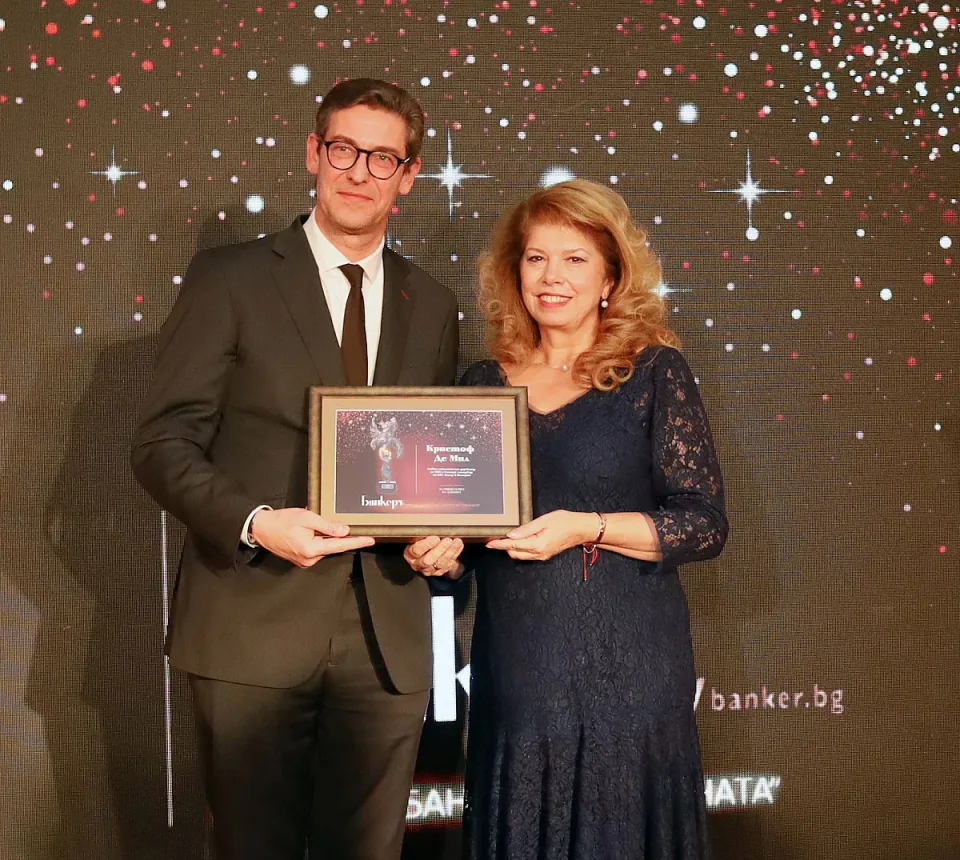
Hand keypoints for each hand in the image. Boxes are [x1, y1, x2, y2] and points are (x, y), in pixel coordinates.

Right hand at [251, 507, 373, 567]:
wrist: (261, 529)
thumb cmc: (281, 521)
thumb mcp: (306, 517)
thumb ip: (327, 525)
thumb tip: (344, 531)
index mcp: (311, 549)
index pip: (340, 545)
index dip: (357, 542)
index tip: (370, 540)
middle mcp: (309, 559)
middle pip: (333, 546)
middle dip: (339, 535)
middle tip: (338, 523)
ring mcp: (305, 561)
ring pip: (325, 547)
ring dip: (326, 537)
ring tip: (313, 524)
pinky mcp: (302, 559)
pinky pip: (317, 549)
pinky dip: (318, 540)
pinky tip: (310, 531)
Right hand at [404, 536, 464, 576]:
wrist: (428, 553)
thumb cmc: (421, 542)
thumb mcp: (418, 537)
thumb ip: (422, 533)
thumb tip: (431, 523)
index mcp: (410, 554)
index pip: (416, 551)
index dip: (426, 545)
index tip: (435, 538)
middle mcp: (418, 564)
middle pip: (428, 560)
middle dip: (439, 549)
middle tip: (447, 540)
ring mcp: (429, 569)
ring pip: (440, 563)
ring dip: (450, 551)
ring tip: (456, 541)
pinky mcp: (439, 572)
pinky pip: (449, 564)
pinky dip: (455, 553)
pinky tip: (458, 545)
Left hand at [486, 510, 595, 560]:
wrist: (581, 529)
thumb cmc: (565, 521)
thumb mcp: (544, 520)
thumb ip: (527, 528)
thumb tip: (511, 535)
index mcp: (538, 544)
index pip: (513, 545)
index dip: (499, 544)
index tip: (488, 543)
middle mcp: (539, 553)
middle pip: (514, 553)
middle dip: (503, 546)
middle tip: (495, 536)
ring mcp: (542, 556)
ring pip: (520, 555)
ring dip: (511, 548)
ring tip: (503, 537)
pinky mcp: (545, 555)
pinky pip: (527, 555)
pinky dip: (519, 549)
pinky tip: (517, 540)